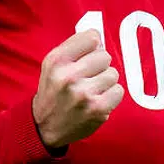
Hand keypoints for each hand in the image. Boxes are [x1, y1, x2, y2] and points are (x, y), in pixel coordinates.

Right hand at [32, 30, 122, 149]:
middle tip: (88, 76)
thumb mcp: (52, 65)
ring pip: (113, 73)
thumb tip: (99, 37)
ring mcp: (84, 93)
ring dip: (105, 81)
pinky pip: (118, 91)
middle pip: (105, 56)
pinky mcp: (97, 109)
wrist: (45, 126)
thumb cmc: (52, 92)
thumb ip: (74, 47)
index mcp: (57, 61)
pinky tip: (98, 99)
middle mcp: (69, 76)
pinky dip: (111, 95)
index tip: (89, 52)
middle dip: (99, 65)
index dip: (93, 45)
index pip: (92, 38)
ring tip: (91, 89)